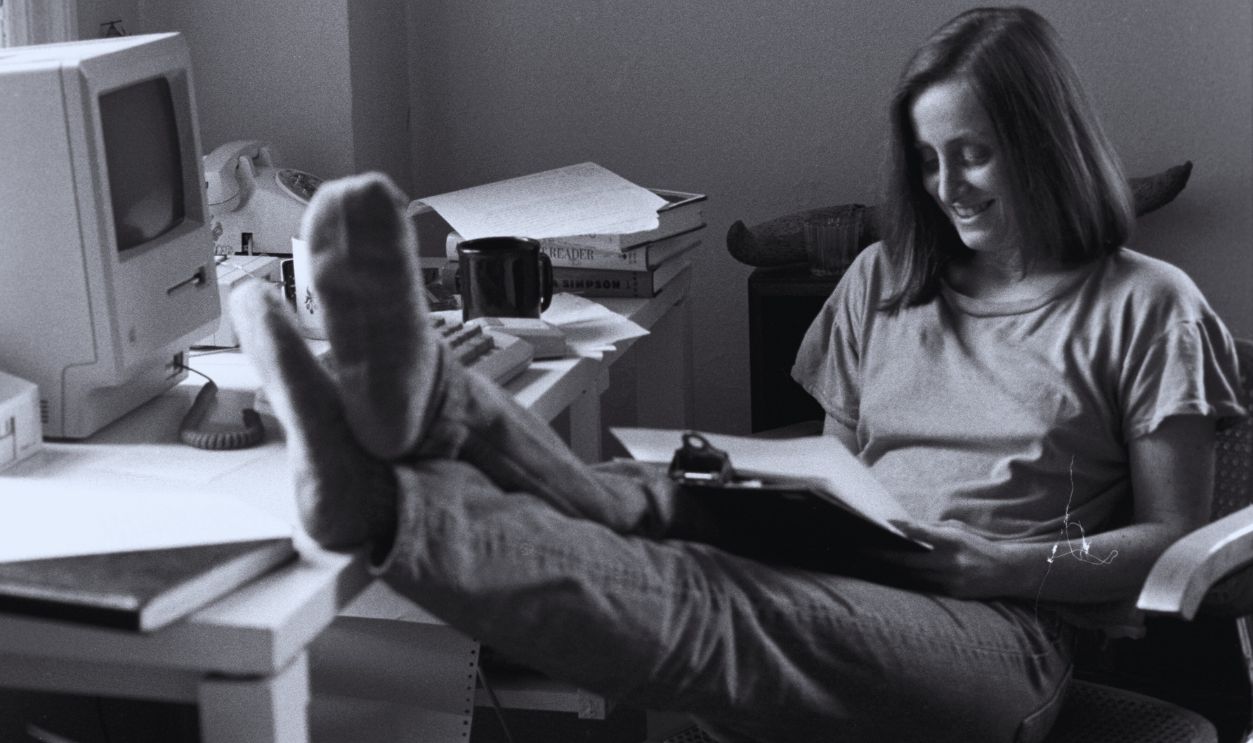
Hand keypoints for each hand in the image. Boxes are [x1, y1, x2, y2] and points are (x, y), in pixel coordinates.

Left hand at [875, 520, 1010, 598]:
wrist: (1007, 571)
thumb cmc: (977, 546)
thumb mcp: (959, 531)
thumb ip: (932, 529)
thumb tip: (903, 526)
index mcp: (953, 540)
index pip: (923, 533)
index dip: (902, 529)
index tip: (882, 524)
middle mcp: (951, 561)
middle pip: (910, 560)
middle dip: (886, 556)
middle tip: (864, 550)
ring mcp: (951, 580)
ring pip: (913, 576)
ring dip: (894, 571)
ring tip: (872, 564)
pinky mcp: (952, 594)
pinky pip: (925, 587)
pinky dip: (910, 581)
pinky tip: (894, 578)